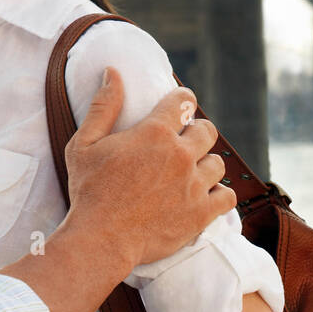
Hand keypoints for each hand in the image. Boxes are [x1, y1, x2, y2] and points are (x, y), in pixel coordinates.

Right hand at [64, 66, 235, 267]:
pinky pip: (227, 196)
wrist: (100, 239)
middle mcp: (180, 155)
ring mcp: (193, 185)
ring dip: (206, 164)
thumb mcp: (85, 143)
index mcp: (154, 132)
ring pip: (217, 163)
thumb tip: (113, 72)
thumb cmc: (89, 190)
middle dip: (197, 131)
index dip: (183, 100)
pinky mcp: (200, 214)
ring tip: (192, 171)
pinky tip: (205, 195)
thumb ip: (103, 105)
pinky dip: (219, 194)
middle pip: (207, 130)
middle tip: (185, 142)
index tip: (179, 108)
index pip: (184, 101)